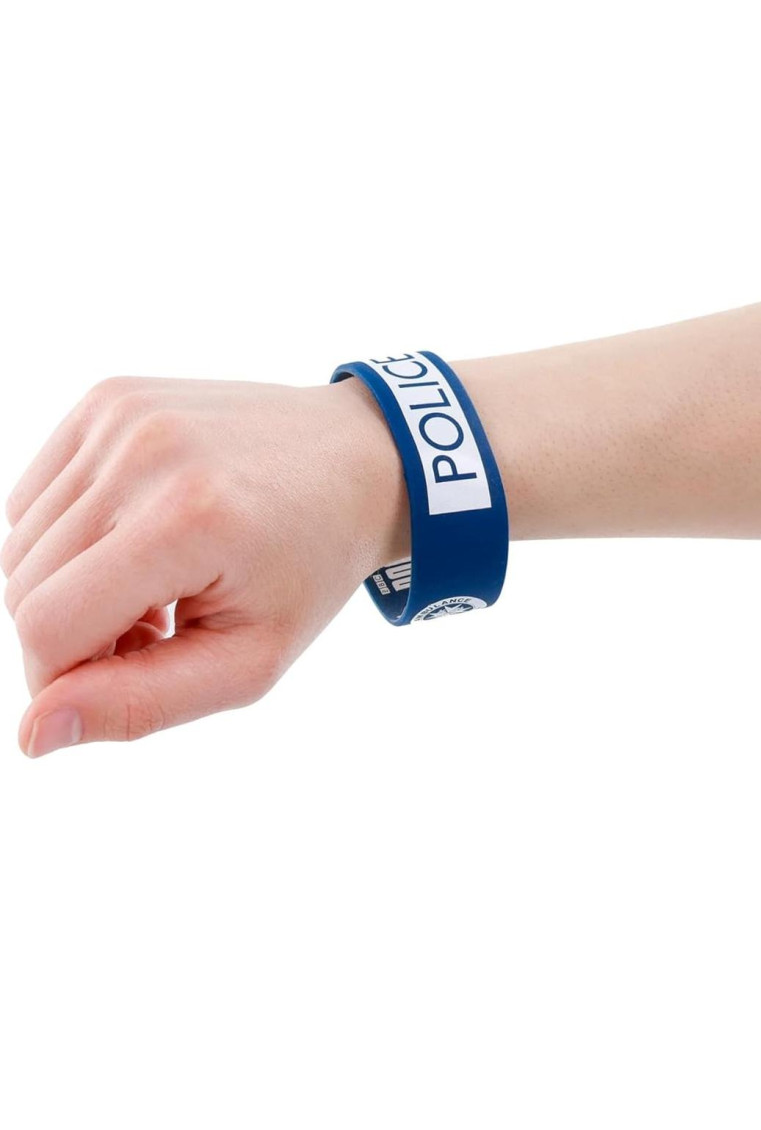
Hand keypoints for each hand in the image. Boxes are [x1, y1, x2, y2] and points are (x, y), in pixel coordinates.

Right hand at [3, 376, 405, 755]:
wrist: (359, 458)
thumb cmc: (310, 568)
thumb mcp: (251, 660)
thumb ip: (140, 704)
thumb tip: (32, 733)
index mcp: (189, 519)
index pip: (46, 626)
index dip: (61, 679)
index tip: (124, 676)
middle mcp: (145, 452)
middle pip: (22, 586)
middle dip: (74, 634)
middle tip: (157, 631)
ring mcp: (122, 414)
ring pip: (20, 543)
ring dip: (71, 586)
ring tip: (155, 586)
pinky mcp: (109, 396)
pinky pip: (34, 497)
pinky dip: (70, 536)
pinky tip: (137, 541)